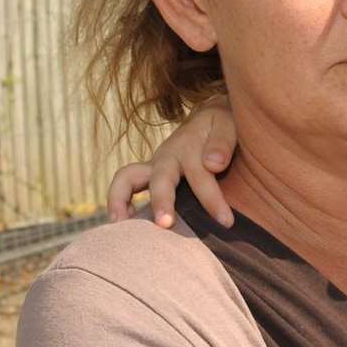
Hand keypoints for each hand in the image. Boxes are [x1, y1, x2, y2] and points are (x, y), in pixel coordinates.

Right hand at [105, 97, 237, 227]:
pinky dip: (120, 205)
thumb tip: (213, 164)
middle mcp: (166, 158)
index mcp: (188, 147)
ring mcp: (153, 168)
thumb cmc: (221, 126)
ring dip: (120, 202)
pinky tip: (124, 226)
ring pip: (126, 179)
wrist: (209, 119)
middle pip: (159, 179)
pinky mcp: (148, 177)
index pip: (200, 174)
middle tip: (165, 225)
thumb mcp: (227, 125)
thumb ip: (222, 143)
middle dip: (161, 201)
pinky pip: (125, 188)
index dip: (212, 200)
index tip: (226, 222)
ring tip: (121, 227)